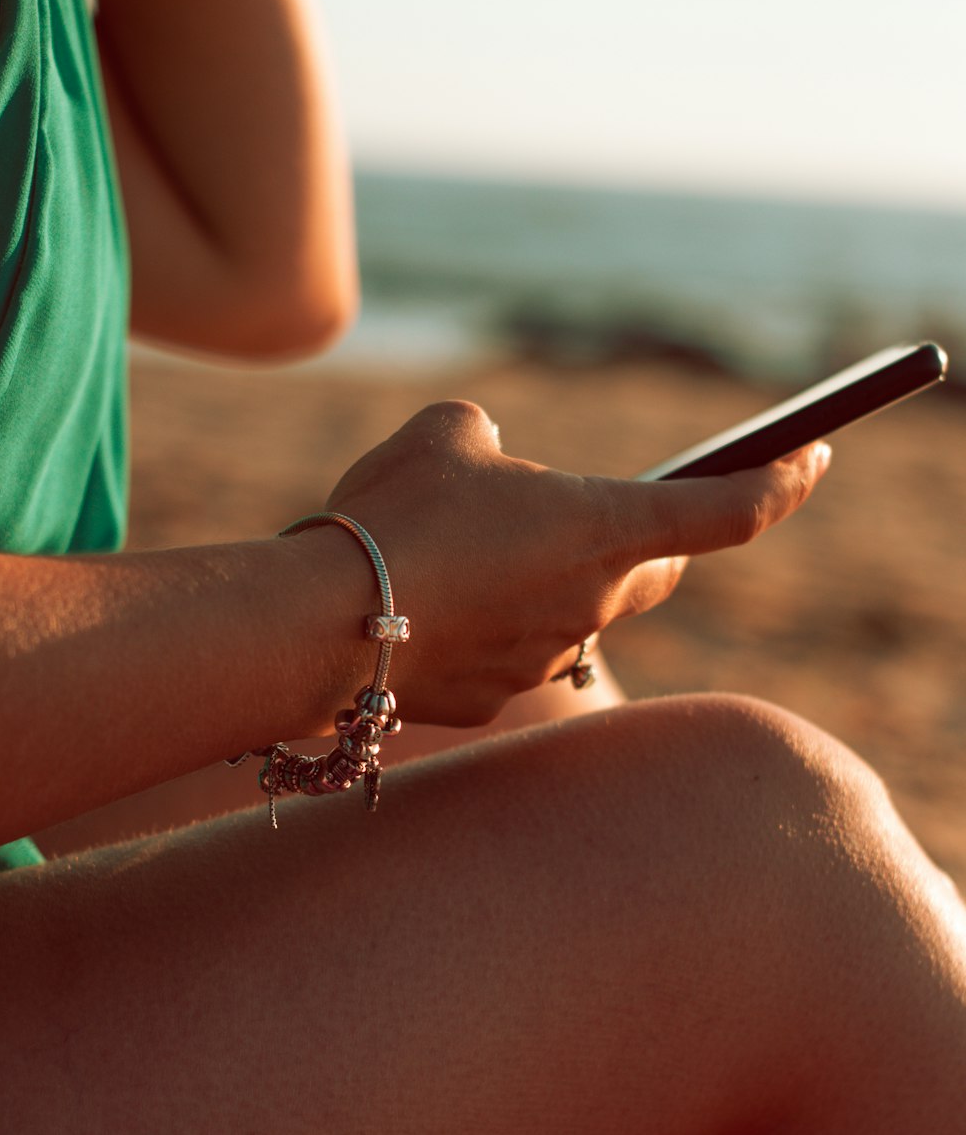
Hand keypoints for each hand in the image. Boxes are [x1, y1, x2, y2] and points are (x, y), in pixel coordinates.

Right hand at [324, 401, 830, 725]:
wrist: (319, 623)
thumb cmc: (393, 515)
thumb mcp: (444, 434)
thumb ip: (487, 435)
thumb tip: (492, 458)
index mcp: (604, 526)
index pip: (728, 511)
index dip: (782, 484)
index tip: (814, 459)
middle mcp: (595, 602)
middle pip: (657, 573)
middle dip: (652, 544)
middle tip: (612, 516)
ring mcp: (549, 659)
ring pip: (576, 613)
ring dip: (544, 581)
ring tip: (461, 554)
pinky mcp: (498, 699)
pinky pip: (515, 651)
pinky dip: (492, 626)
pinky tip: (429, 606)